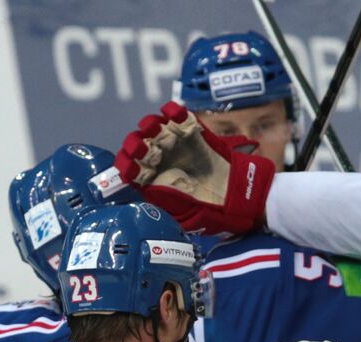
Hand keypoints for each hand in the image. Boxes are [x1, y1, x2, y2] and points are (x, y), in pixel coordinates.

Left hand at [116, 102, 274, 236]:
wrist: (232, 197)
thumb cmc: (205, 208)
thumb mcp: (181, 210)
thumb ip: (163, 195)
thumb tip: (147, 184)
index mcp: (149, 179)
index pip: (128, 166)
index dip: (128, 163)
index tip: (136, 164)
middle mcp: (157, 159)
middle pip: (138, 143)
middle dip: (139, 144)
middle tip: (148, 149)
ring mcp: (172, 143)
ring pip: (153, 127)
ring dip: (152, 126)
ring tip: (158, 131)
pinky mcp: (190, 131)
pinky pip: (177, 115)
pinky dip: (174, 112)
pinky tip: (176, 114)